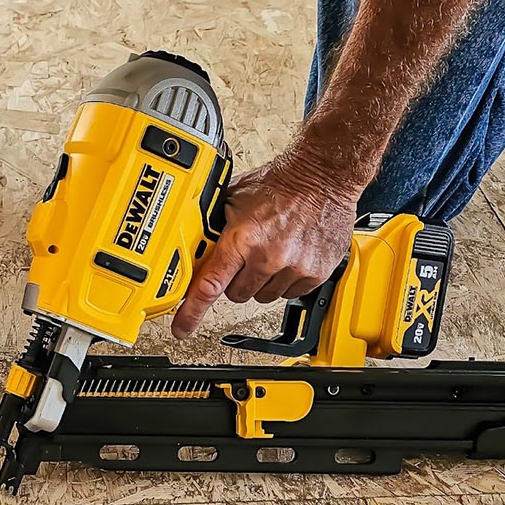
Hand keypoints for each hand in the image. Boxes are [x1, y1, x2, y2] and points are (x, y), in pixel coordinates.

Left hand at [171, 151, 359, 338]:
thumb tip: (194, 243)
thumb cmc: (281, 183)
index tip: (182, 328)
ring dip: (261, 281)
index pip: (209, 286)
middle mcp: (267, 258)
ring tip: (270, 252)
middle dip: (235, 280)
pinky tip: (288, 257)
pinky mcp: (314, 274)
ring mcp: (293, 268)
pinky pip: (290, 293)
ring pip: (263, 296)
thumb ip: (214, 225)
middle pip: (236, 295)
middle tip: (243, 258)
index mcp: (241, 240)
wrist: (322, 176)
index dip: (192, 311)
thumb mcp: (233, 199)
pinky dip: (285, 280)